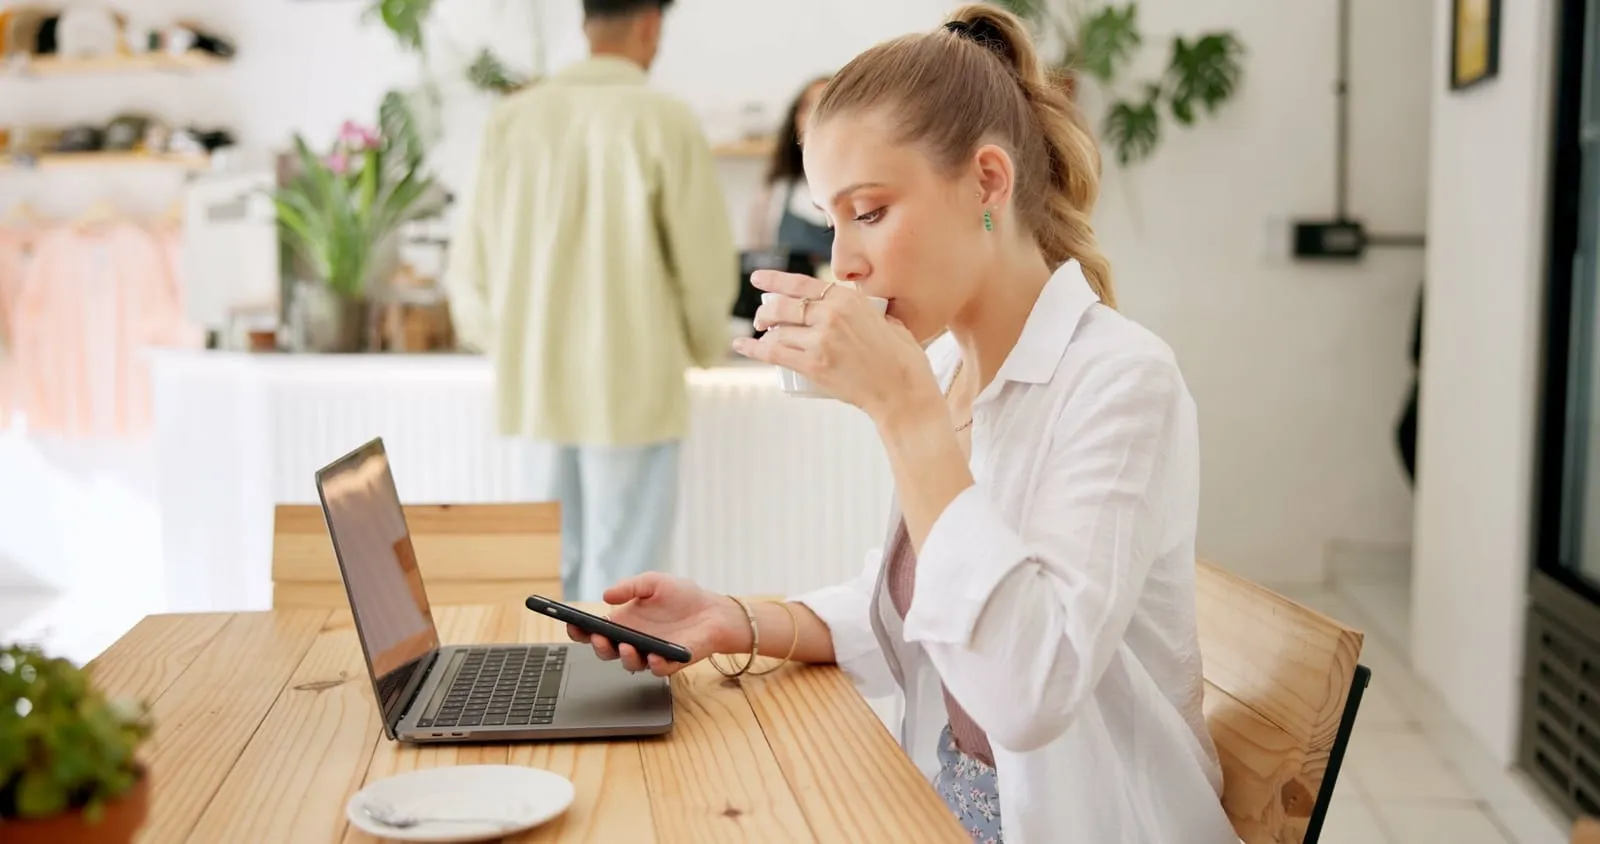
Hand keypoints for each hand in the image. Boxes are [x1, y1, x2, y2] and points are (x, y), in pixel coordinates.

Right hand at [565, 573, 745, 676]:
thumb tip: (606, 595)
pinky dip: (655, 664)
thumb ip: (630, 586)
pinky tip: (654, 656)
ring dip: (623, 657)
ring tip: (625, 645)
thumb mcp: (654, 582)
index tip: (572, 624)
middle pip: (605, 651)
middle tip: (598, 636)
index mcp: (623, 623)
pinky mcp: (672, 662)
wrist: (714, 610)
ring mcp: (650, 653)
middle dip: (598, 646)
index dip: (579, 630)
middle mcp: (633, 641)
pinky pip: (659, 669)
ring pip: (629, 663)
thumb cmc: (682, 596)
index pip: (594, 631)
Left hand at [735, 271, 939, 420]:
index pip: (800, 283)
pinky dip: (753, 349)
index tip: (758, 279)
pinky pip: (774, 354)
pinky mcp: (814, 366)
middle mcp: (831, 315)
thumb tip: (852, 309)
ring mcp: (821, 341)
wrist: (903, 392)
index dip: (774, 280)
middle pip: (783, 307)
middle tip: (761, 318)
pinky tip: (741, 345)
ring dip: (763, 332)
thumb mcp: (886, 320)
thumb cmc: (901, 359)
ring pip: (778, 331)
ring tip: (759, 335)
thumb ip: (865, 310)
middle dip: (766, 311)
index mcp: (848, 299)